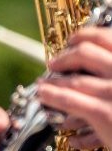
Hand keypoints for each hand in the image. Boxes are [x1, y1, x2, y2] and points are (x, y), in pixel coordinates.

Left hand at [37, 28, 111, 150]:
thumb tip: (92, 55)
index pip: (105, 37)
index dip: (83, 36)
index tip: (72, 42)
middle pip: (85, 53)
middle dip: (64, 57)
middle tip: (54, 63)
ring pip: (73, 79)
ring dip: (53, 80)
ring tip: (44, 83)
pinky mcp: (104, 114)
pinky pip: (69, 100)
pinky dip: (52, 96)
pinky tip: (44, 95)